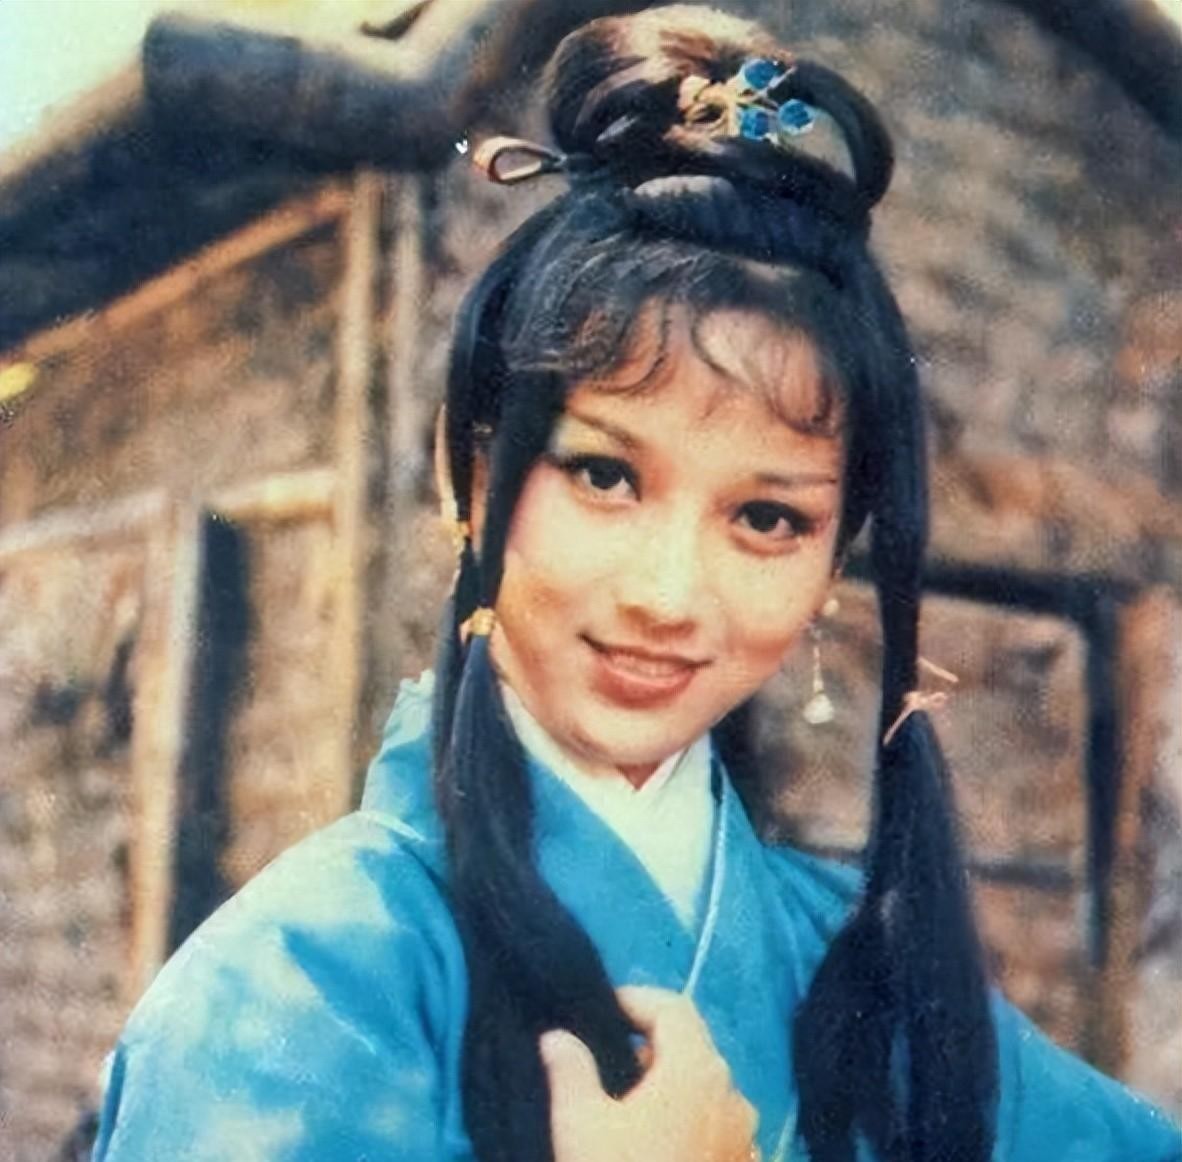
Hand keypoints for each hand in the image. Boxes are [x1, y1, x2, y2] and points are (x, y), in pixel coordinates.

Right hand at [542, 986, 758, 1161]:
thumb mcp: (580, 1126)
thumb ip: (569, 1070)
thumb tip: (557, 1036)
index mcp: (695, 1070)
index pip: (673, 1007)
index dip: (637, 999)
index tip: (603, 1011)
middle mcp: (731, 1094)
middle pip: (694, 1045)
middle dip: (652, 1041)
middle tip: (611, 1056)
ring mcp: (745, 1135)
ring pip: (708, 1086)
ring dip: (672, 1082)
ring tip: (629, 1103)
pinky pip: (718, 1123)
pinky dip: (690, 1116)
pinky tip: (657, 1144)